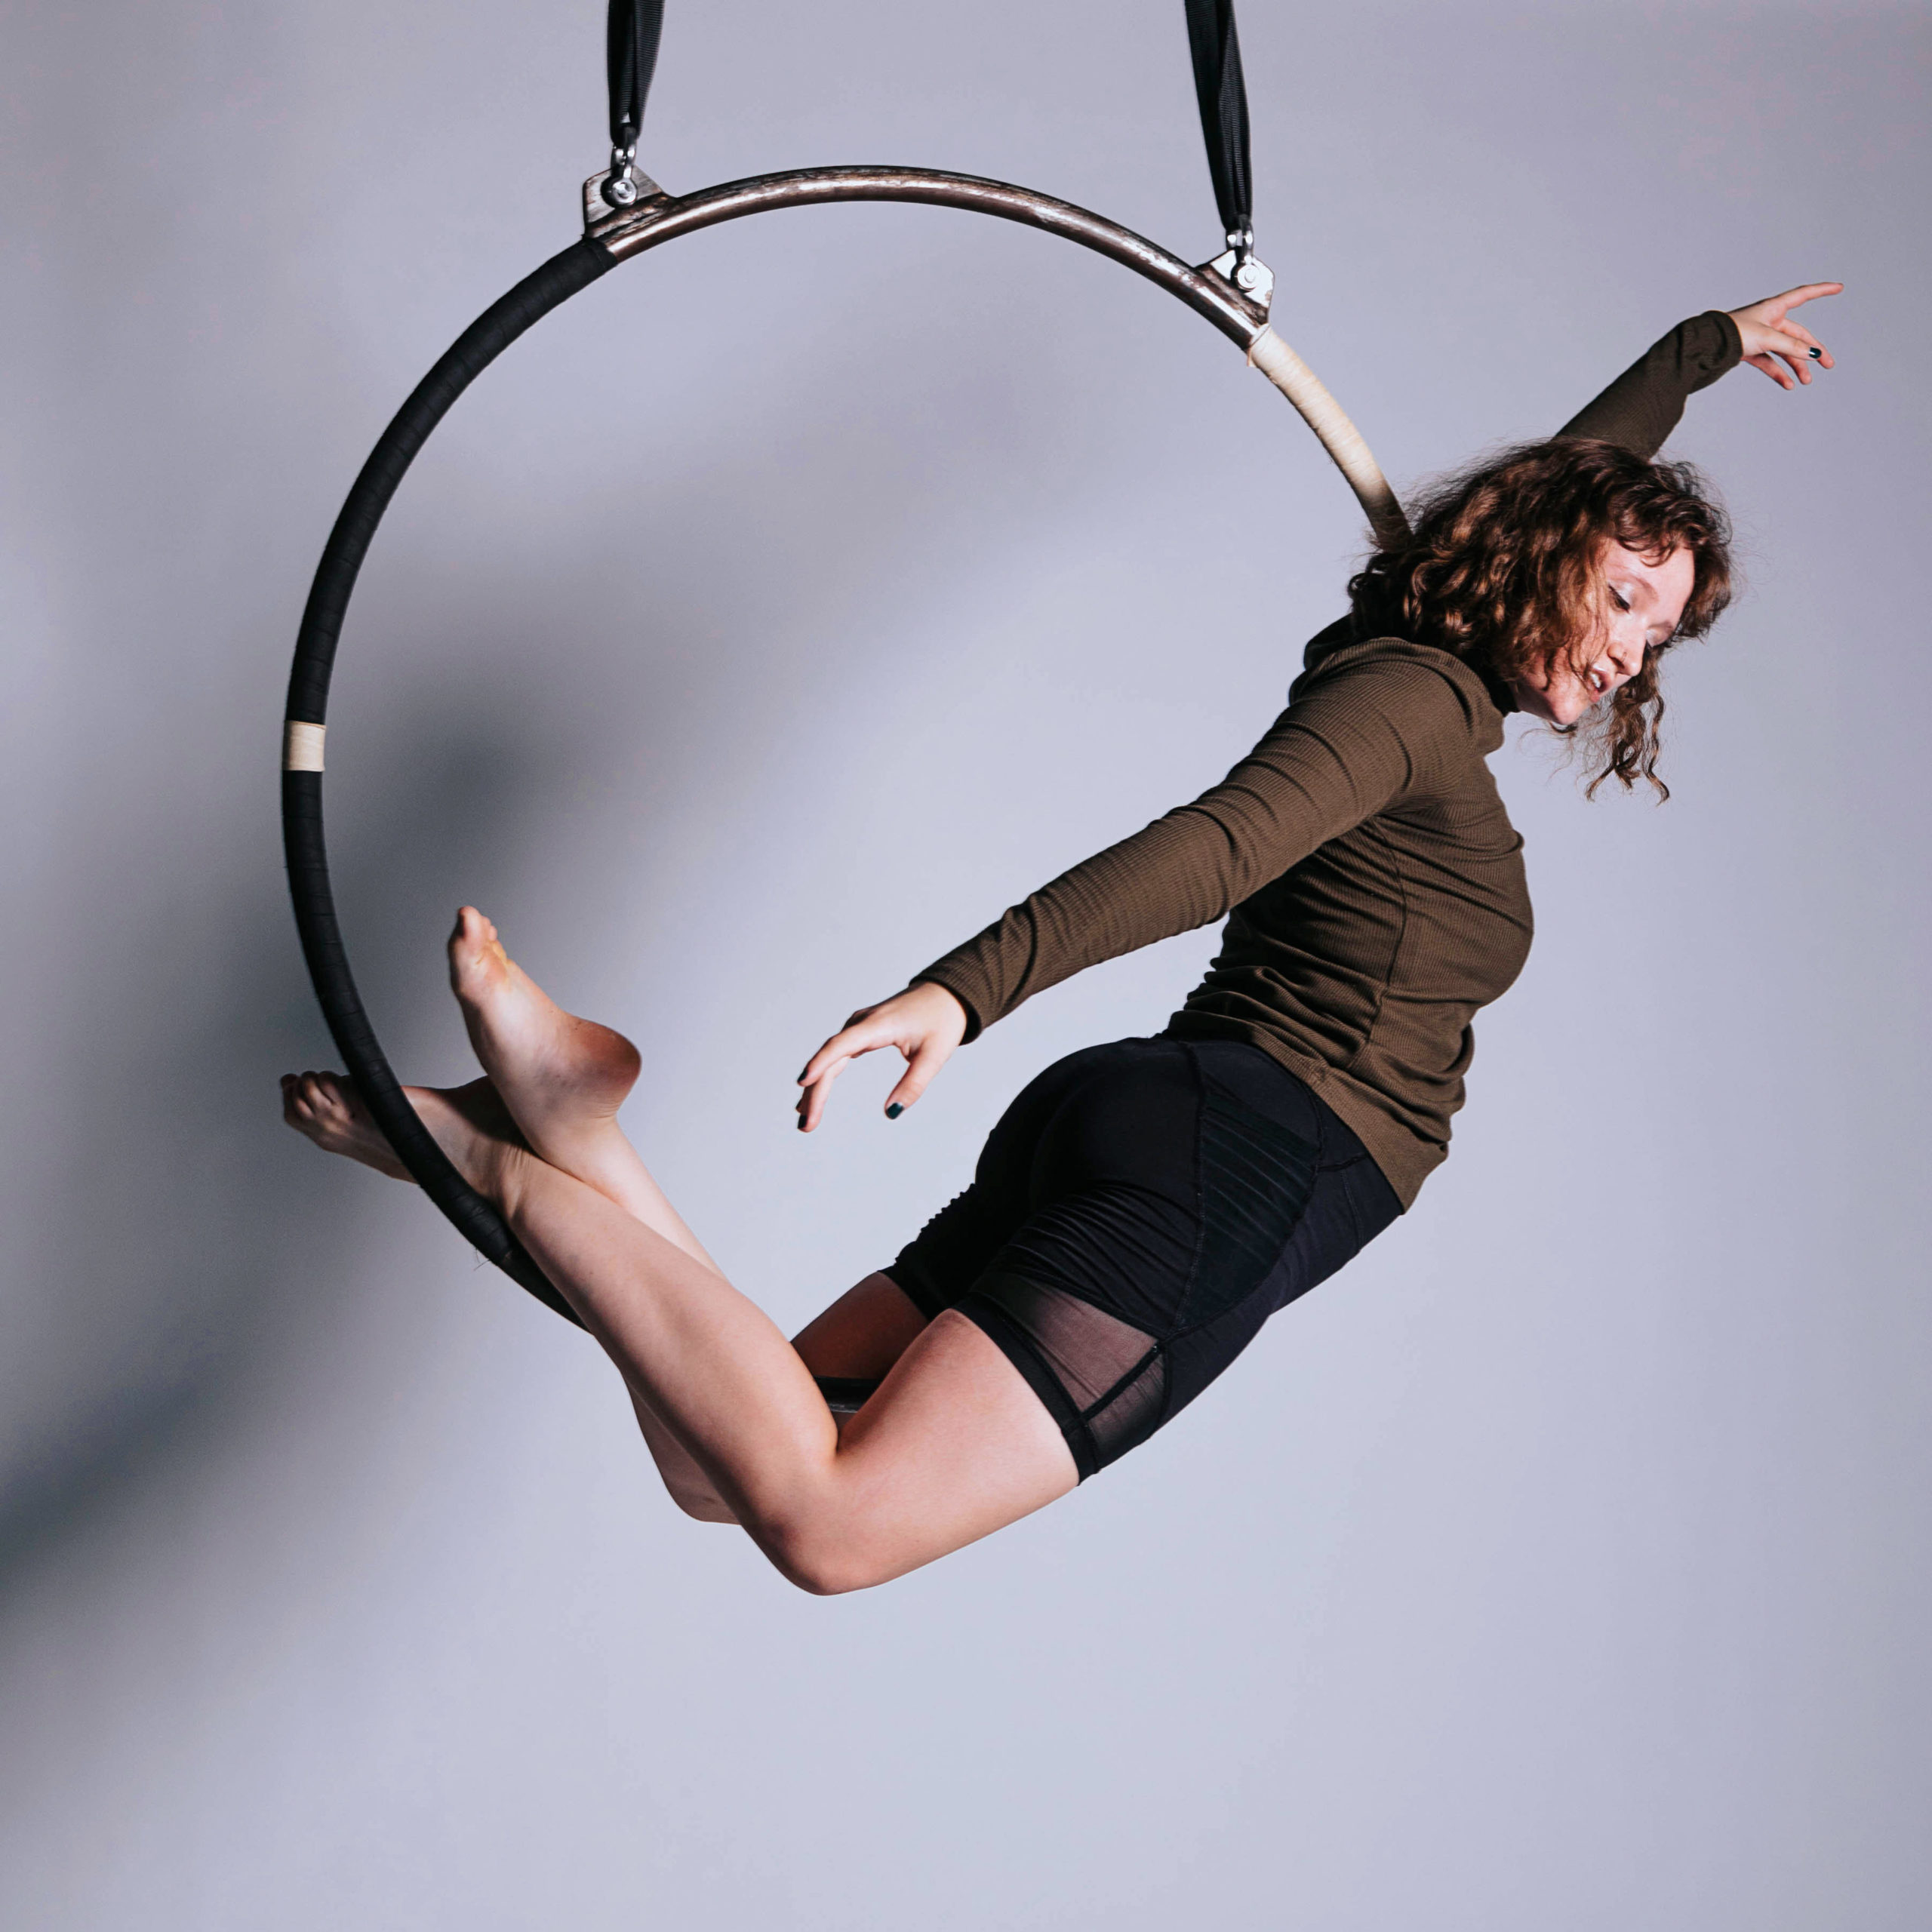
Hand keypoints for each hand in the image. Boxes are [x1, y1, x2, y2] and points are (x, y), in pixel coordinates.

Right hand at [795, 981, 968, 1132]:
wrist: (946, 994)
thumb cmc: (942, 1020)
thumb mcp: (934, 1056)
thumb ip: (913, 1085)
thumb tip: (891, 1113)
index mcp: (878, 1025)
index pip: (841, 1045)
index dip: (820, 1063)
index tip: (802, 1082)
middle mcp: (861, 1023)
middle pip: (830, 1058)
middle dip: (815, 1091)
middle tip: (806, 1124)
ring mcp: (859, 1026)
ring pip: (830, 1058)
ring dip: (816, 1087)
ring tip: (805, 1118)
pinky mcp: (861, 1032)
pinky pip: (836, 1054)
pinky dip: (824, 1075)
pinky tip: (814, 1094)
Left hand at [1727, 283, 1841, 388]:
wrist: (1706, 347)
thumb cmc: (1733, 333)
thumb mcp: (1768, 338)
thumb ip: (1792, 346)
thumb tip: (1814, 353)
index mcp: (1774, 307)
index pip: (1804, 295)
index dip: (1822, 290)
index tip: (1839, 287)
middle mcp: (1769, 320)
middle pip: (1798, 335)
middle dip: (1812, 350)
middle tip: (1827, 364)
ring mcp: (1759, 337)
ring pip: (1784, 351)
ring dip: (1796, 366)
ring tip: (1806, 381)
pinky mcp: (1750, 352)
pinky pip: (1769, 363)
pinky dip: (1778, 373)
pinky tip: (1788, 384)